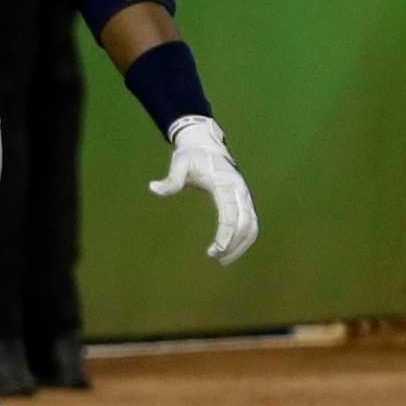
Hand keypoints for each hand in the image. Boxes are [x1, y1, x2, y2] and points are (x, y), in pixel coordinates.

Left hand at [149, 116, 257, 263]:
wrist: (207, 145)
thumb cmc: (192, 156)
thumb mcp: (179, 163)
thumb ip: (171, 179)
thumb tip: (153, 188)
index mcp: (226, 183)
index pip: (230, 212)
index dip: (226, 232)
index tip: (216, 249)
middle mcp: (240, 191)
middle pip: (245, 223)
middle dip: (234, 243)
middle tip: (216, 258)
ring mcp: (245, 196)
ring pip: (252, 225)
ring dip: (241, 245)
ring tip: (223, 260)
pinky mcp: (245, 200)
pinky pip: (250, 222)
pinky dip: (244, 238)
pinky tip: (230, 249)